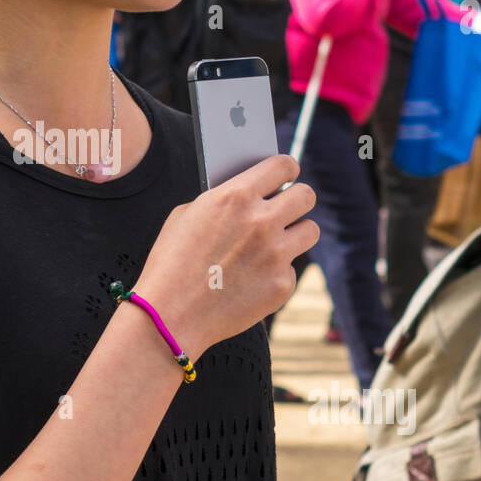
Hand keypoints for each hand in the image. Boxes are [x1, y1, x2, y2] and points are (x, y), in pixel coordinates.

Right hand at [132, 153, 318, 358]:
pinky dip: (276, 271)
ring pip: (309, 231)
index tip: (287, 174)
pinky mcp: (282, 284)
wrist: (170, 315)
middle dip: (296, 199)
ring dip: (294, 234)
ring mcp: (276, 254)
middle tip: (286, 208)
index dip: (287, 169)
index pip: (283, 166)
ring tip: (274, 242)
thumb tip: (248, 193)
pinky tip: (251, 279)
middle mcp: (262, 221)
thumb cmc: (171, 263)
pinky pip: (291, 268)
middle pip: (306, 196)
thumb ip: (222, 199)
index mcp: (236, 196)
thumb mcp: (188, 215)